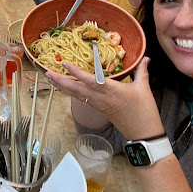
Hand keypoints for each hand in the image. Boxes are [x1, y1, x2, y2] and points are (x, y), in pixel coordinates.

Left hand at [46, 58, 164, 139]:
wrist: (143, 133)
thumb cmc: (144, 111)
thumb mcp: (143, 89)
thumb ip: (141, 71)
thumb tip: (145, 57)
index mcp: (111, 90)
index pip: (90, 80)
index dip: (77, 72)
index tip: (65, 64)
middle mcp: (100, 98)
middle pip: (76, 88)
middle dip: (60, 81)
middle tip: (47, 72)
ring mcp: (97, 104)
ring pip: (76, 94)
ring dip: (62, 86)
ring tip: (50, 77)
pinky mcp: (97, 108)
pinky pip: (80, 98)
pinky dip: (70, 92)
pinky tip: (63, 87)